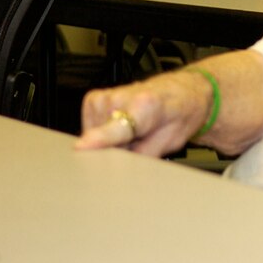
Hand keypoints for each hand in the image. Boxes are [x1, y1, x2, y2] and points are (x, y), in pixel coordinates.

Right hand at [75, 71, 211, 155]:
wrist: (181, 91)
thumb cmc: (178, 114)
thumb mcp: (170, 142)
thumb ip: (142, 156)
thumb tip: (116, 171)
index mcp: (147, 106)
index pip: (118, 127)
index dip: (100, 139)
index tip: (81, 148)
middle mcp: (121, 97)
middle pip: (103, 141)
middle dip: (116, 151)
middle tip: (139, 141)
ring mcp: (105, 96)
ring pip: (94, 137)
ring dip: (111, 141)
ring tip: (134, 130)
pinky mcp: (93, 99)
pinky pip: (90, 128)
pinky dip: (104, 133)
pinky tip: (122, 125)